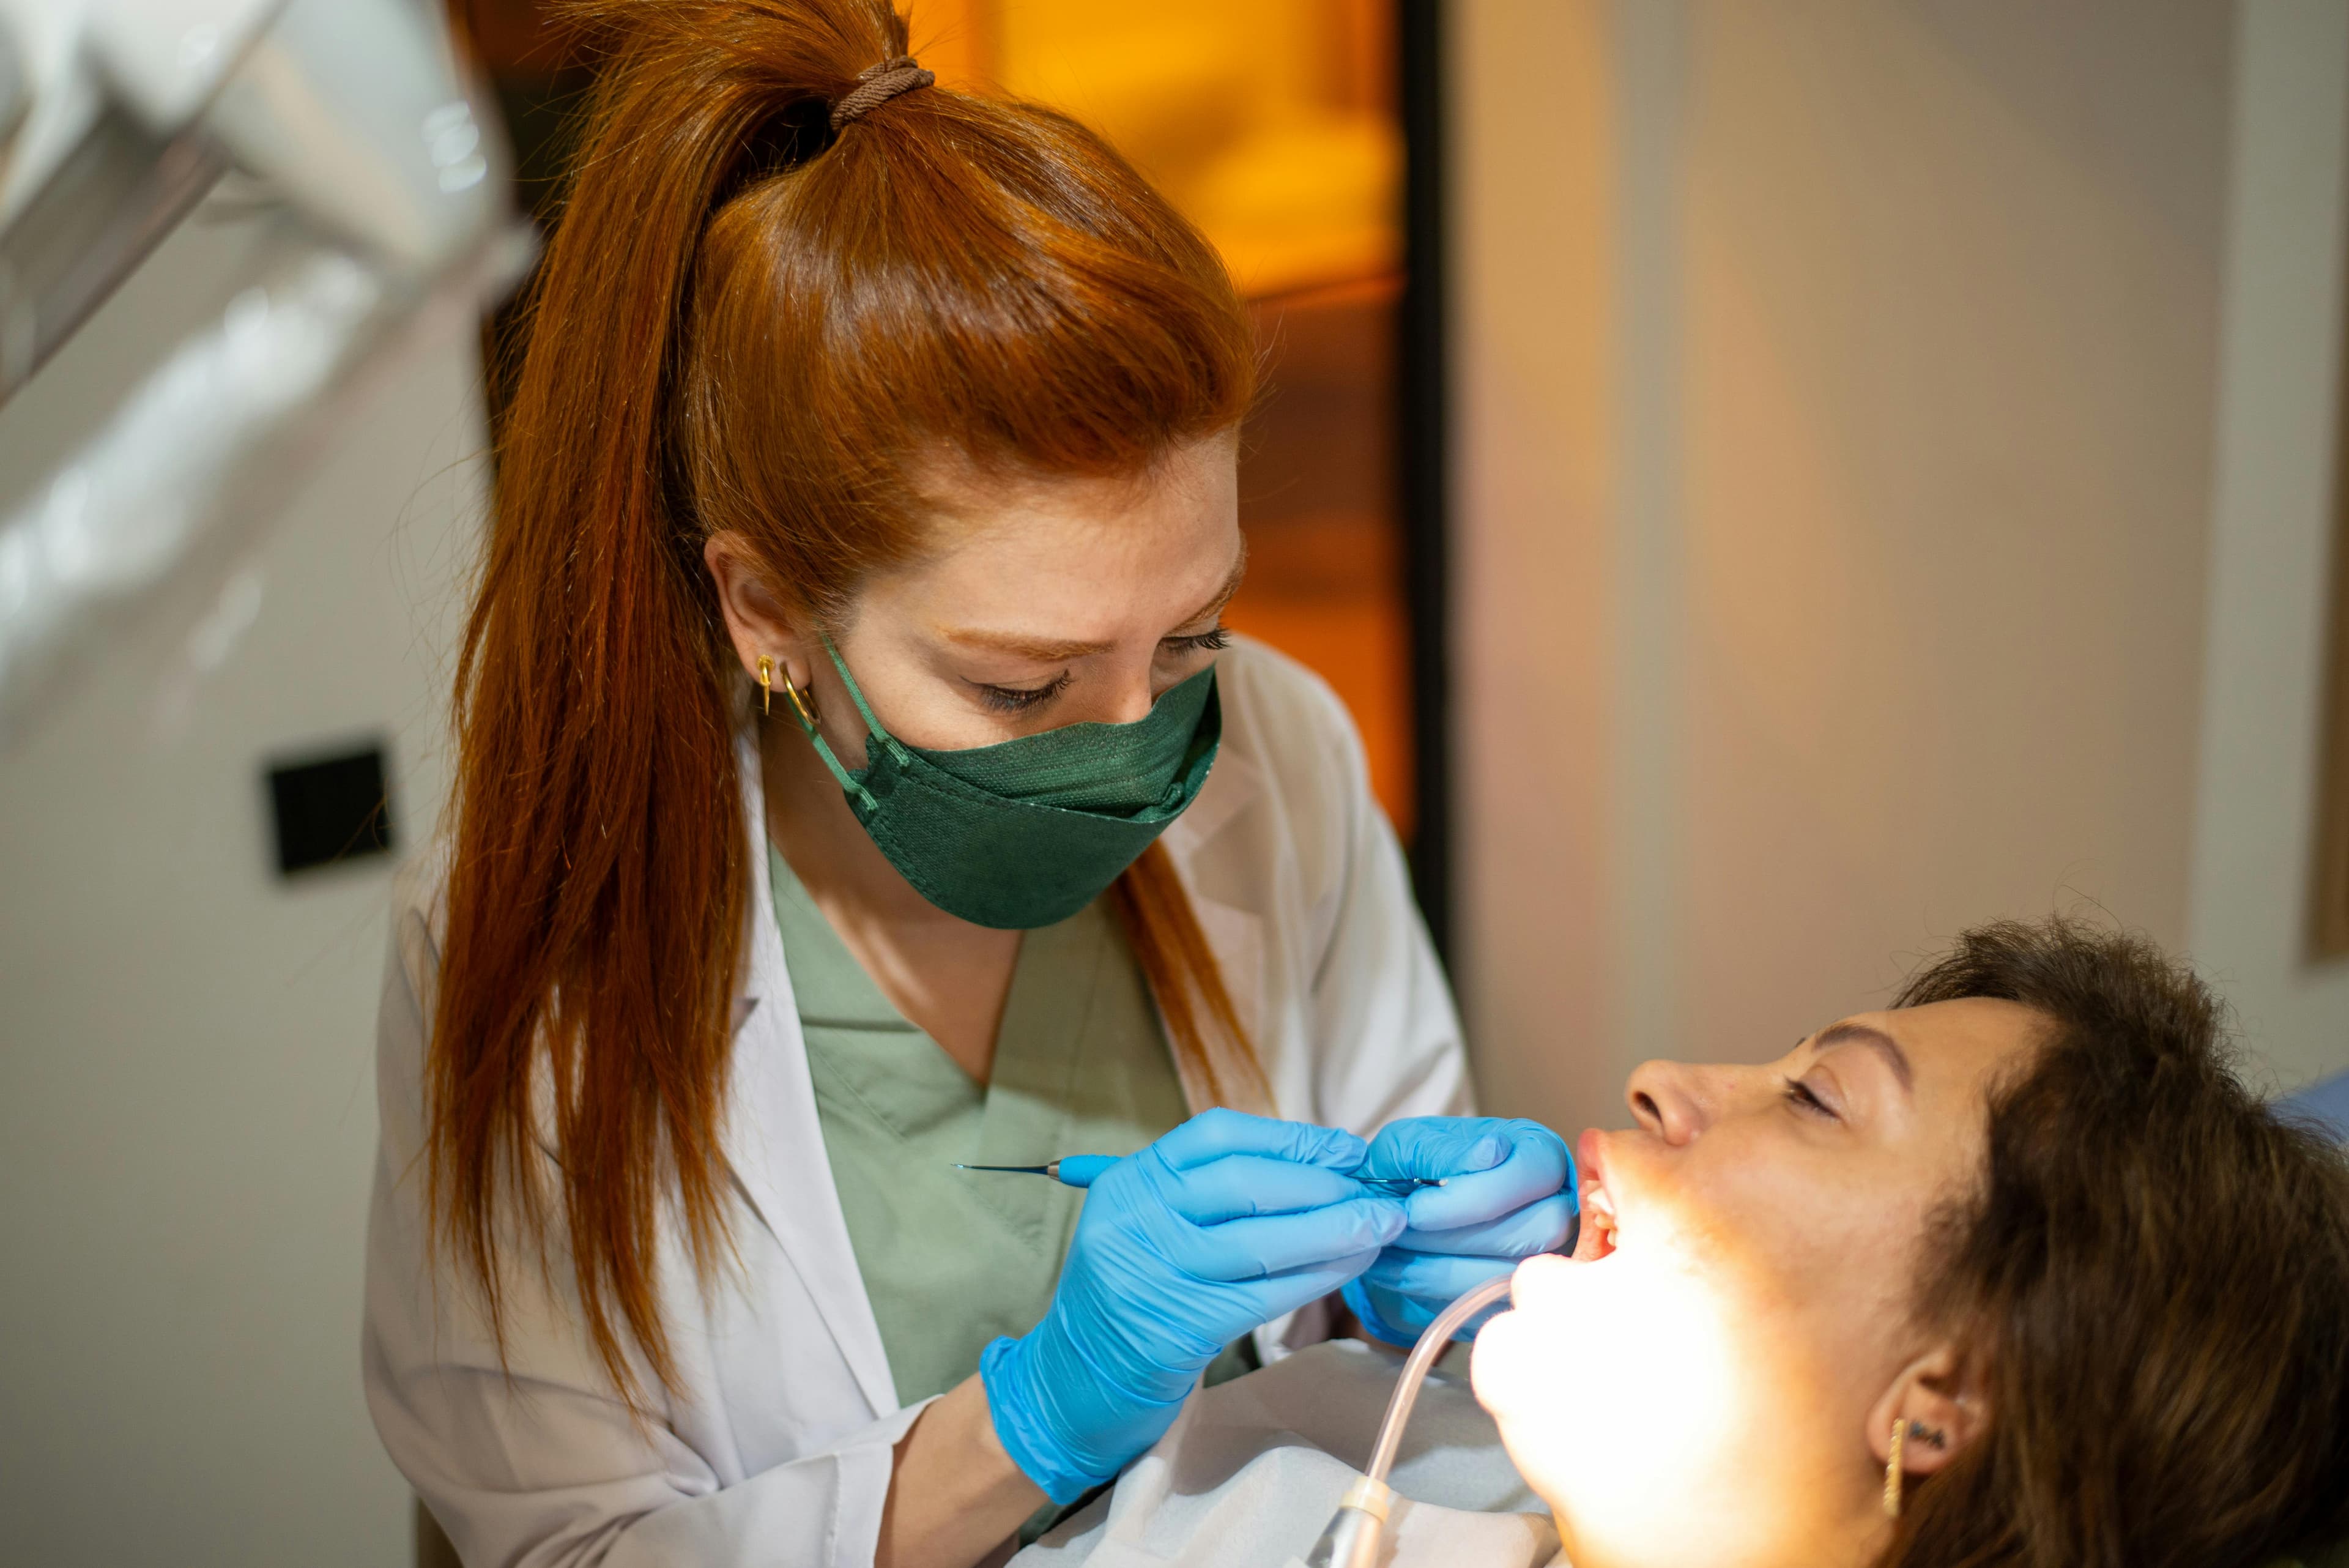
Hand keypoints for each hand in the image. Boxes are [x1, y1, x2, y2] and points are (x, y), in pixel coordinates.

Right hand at [980, 1108, 1406, 1502]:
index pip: (1217, 1135)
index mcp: (1131, 1180)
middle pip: (1245, 1183)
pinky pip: (1264, 1295)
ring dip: (1334, 1231)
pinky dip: (1316, 1277)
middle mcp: (1137, 1218)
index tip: (1347, 1149)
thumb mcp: (1149, 1222)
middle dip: (1322, 1184)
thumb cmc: (1134, 1291)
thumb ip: (1207, 1190)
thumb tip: (1315, 1162)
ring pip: (1260, 1241)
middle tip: (1379, 1192)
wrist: (1076, 1379)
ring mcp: (1154, 1273)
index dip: (1290, 1137)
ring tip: (1384, 1227)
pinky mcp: (1178, 1328)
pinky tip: (1353, 1267)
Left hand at [1342, 1116, 1575, 1345]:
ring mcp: (1544, 1257)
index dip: (1477, 1195)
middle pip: (1542, 1229)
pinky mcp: (1515, 1297)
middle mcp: (1558, 1205)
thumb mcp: (1410, 1144)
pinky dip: (1436, 1293)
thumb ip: (1445, 1149)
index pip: (1537, 1172)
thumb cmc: (1404, 1171)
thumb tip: (1492, 1151)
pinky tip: (1404, 1271)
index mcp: (1539, 1155)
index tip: (1416, 1208)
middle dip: (1460, 1236)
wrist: (1382, 1217)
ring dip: (1440, 1267)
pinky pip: (1490, 1308)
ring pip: (1513, 1273)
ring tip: (1395, 1247)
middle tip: (1405, 1229)